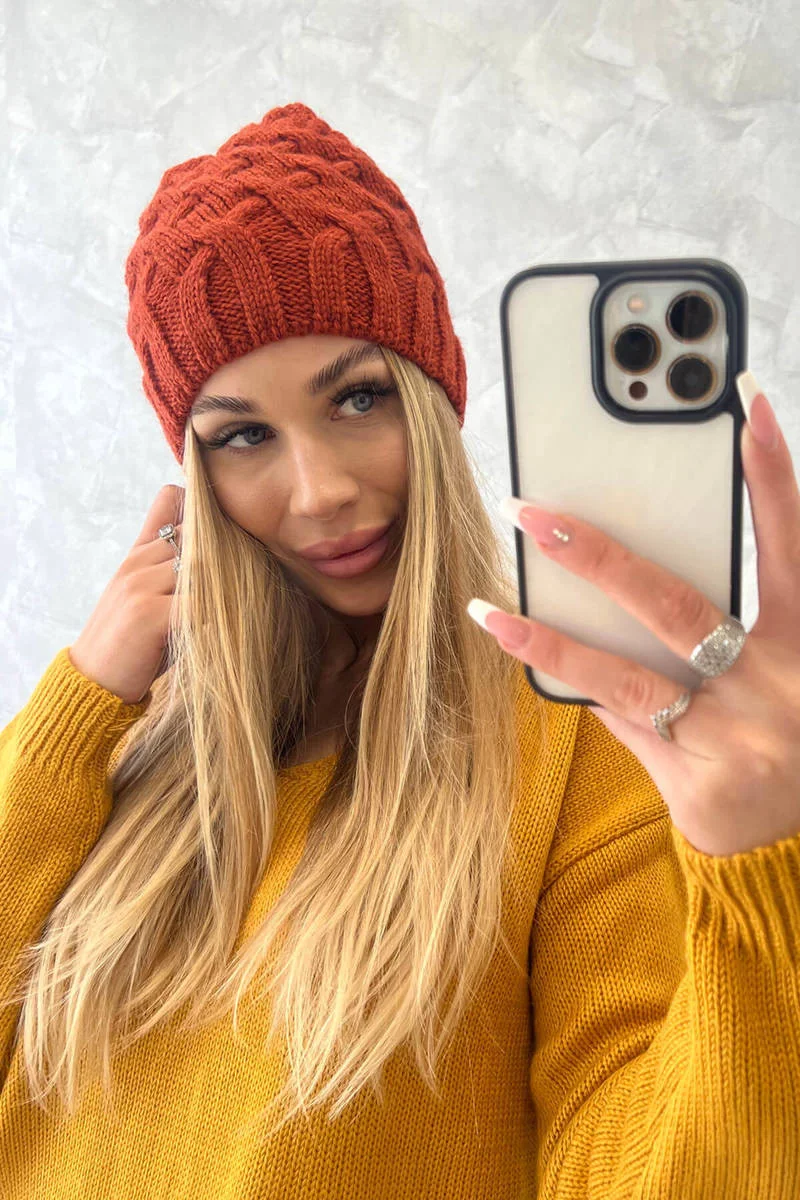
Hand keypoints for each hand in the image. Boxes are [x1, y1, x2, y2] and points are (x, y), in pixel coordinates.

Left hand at [468, 378, 799, 856]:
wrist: (795, 844)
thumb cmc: (787, 735)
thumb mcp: (785, 667)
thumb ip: (737, 623)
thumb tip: (631, 573)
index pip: (788, 542)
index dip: (770, 473)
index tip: (744, 403)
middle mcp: (775, 681)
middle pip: (674, 603)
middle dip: (599, 554)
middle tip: (534, 511)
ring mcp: (734, 733)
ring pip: (623, 672)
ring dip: (550, 633)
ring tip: (490, 602)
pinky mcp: (695, 778)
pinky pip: (618, 718)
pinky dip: (568, 678)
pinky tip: (511, 639)